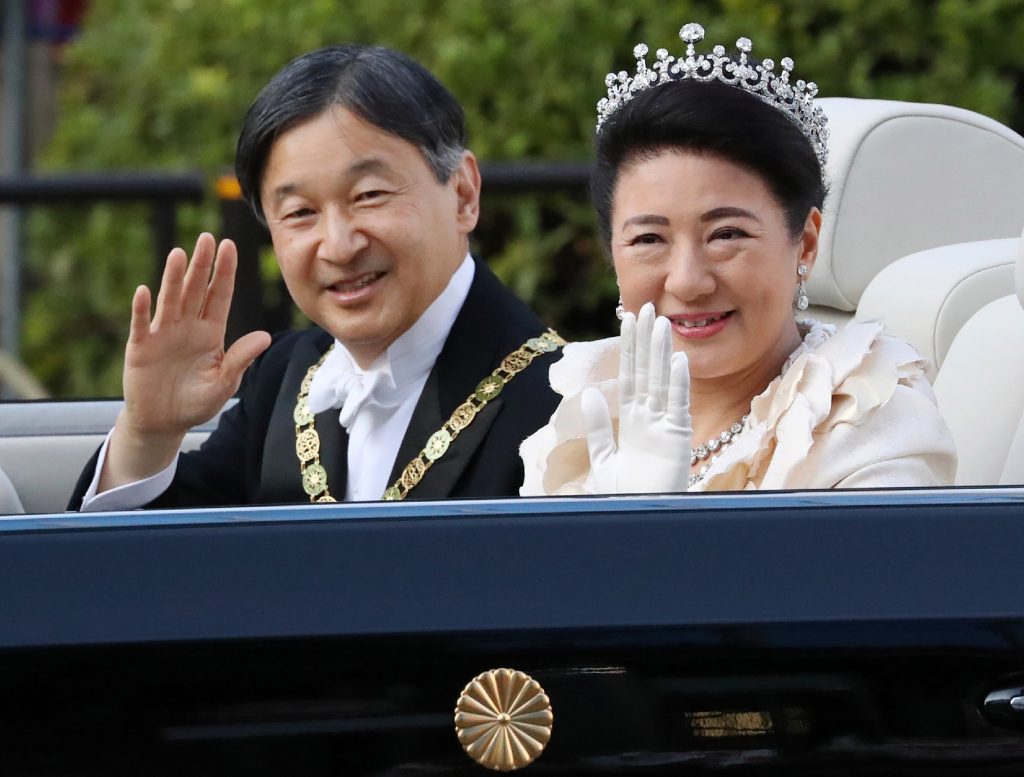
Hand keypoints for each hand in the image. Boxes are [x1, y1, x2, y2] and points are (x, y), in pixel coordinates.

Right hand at [102, 234, 270, 487]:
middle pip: (196, 290)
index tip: (230, 245)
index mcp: (211, 332)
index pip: (220, 295)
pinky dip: (142, 309)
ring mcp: (163, 334)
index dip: (224, 271)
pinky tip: (145, 291)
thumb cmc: (197, 401)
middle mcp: (188, 327)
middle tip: (207, 238)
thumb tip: (265, 337)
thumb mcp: (224, 382)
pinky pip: (142, 324)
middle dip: (202, 265)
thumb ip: (239, 359)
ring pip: (170, 300)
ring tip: (179, 254)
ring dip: (174, 278)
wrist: (164, 422)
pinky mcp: (141, 348)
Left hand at [581, 302, 692, 493]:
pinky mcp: (679, 438)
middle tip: (645, 308)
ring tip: (661, 324)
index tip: (627, 320)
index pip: (630, 377)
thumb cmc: (624, 497)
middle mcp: (651, 419)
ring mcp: (666, 426)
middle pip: (647, 372)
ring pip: (663, 382)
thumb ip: (598, 427)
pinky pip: (678, 405)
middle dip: (645, 341)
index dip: (628, 349)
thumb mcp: (604, 459)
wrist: (639, 522)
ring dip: (662, 353)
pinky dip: (678, 383)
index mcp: (633, 422)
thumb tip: (589, 394)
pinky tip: (677, 360)